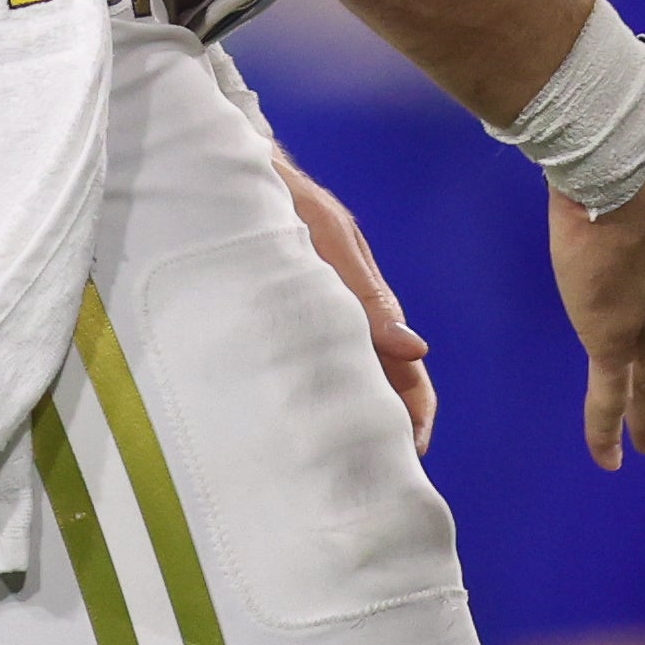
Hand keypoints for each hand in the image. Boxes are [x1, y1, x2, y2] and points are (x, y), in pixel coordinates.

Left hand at [276, 151, 435, 451]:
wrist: (229, 167)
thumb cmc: (283, 194)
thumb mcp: (328, 236)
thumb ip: (365, 293)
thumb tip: (415, 350)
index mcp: (364, 299)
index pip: (405, 369)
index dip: (414, 412)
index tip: (412, 453)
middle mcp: (341, 315)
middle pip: (376, 383)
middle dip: (382, 429)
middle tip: (372, 477)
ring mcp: (310, 316)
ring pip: (340, 378)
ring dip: (345, 417)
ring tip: (334, 465)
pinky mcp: (273, 316)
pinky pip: (300, 364)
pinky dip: (309, 395)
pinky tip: (292, 425)